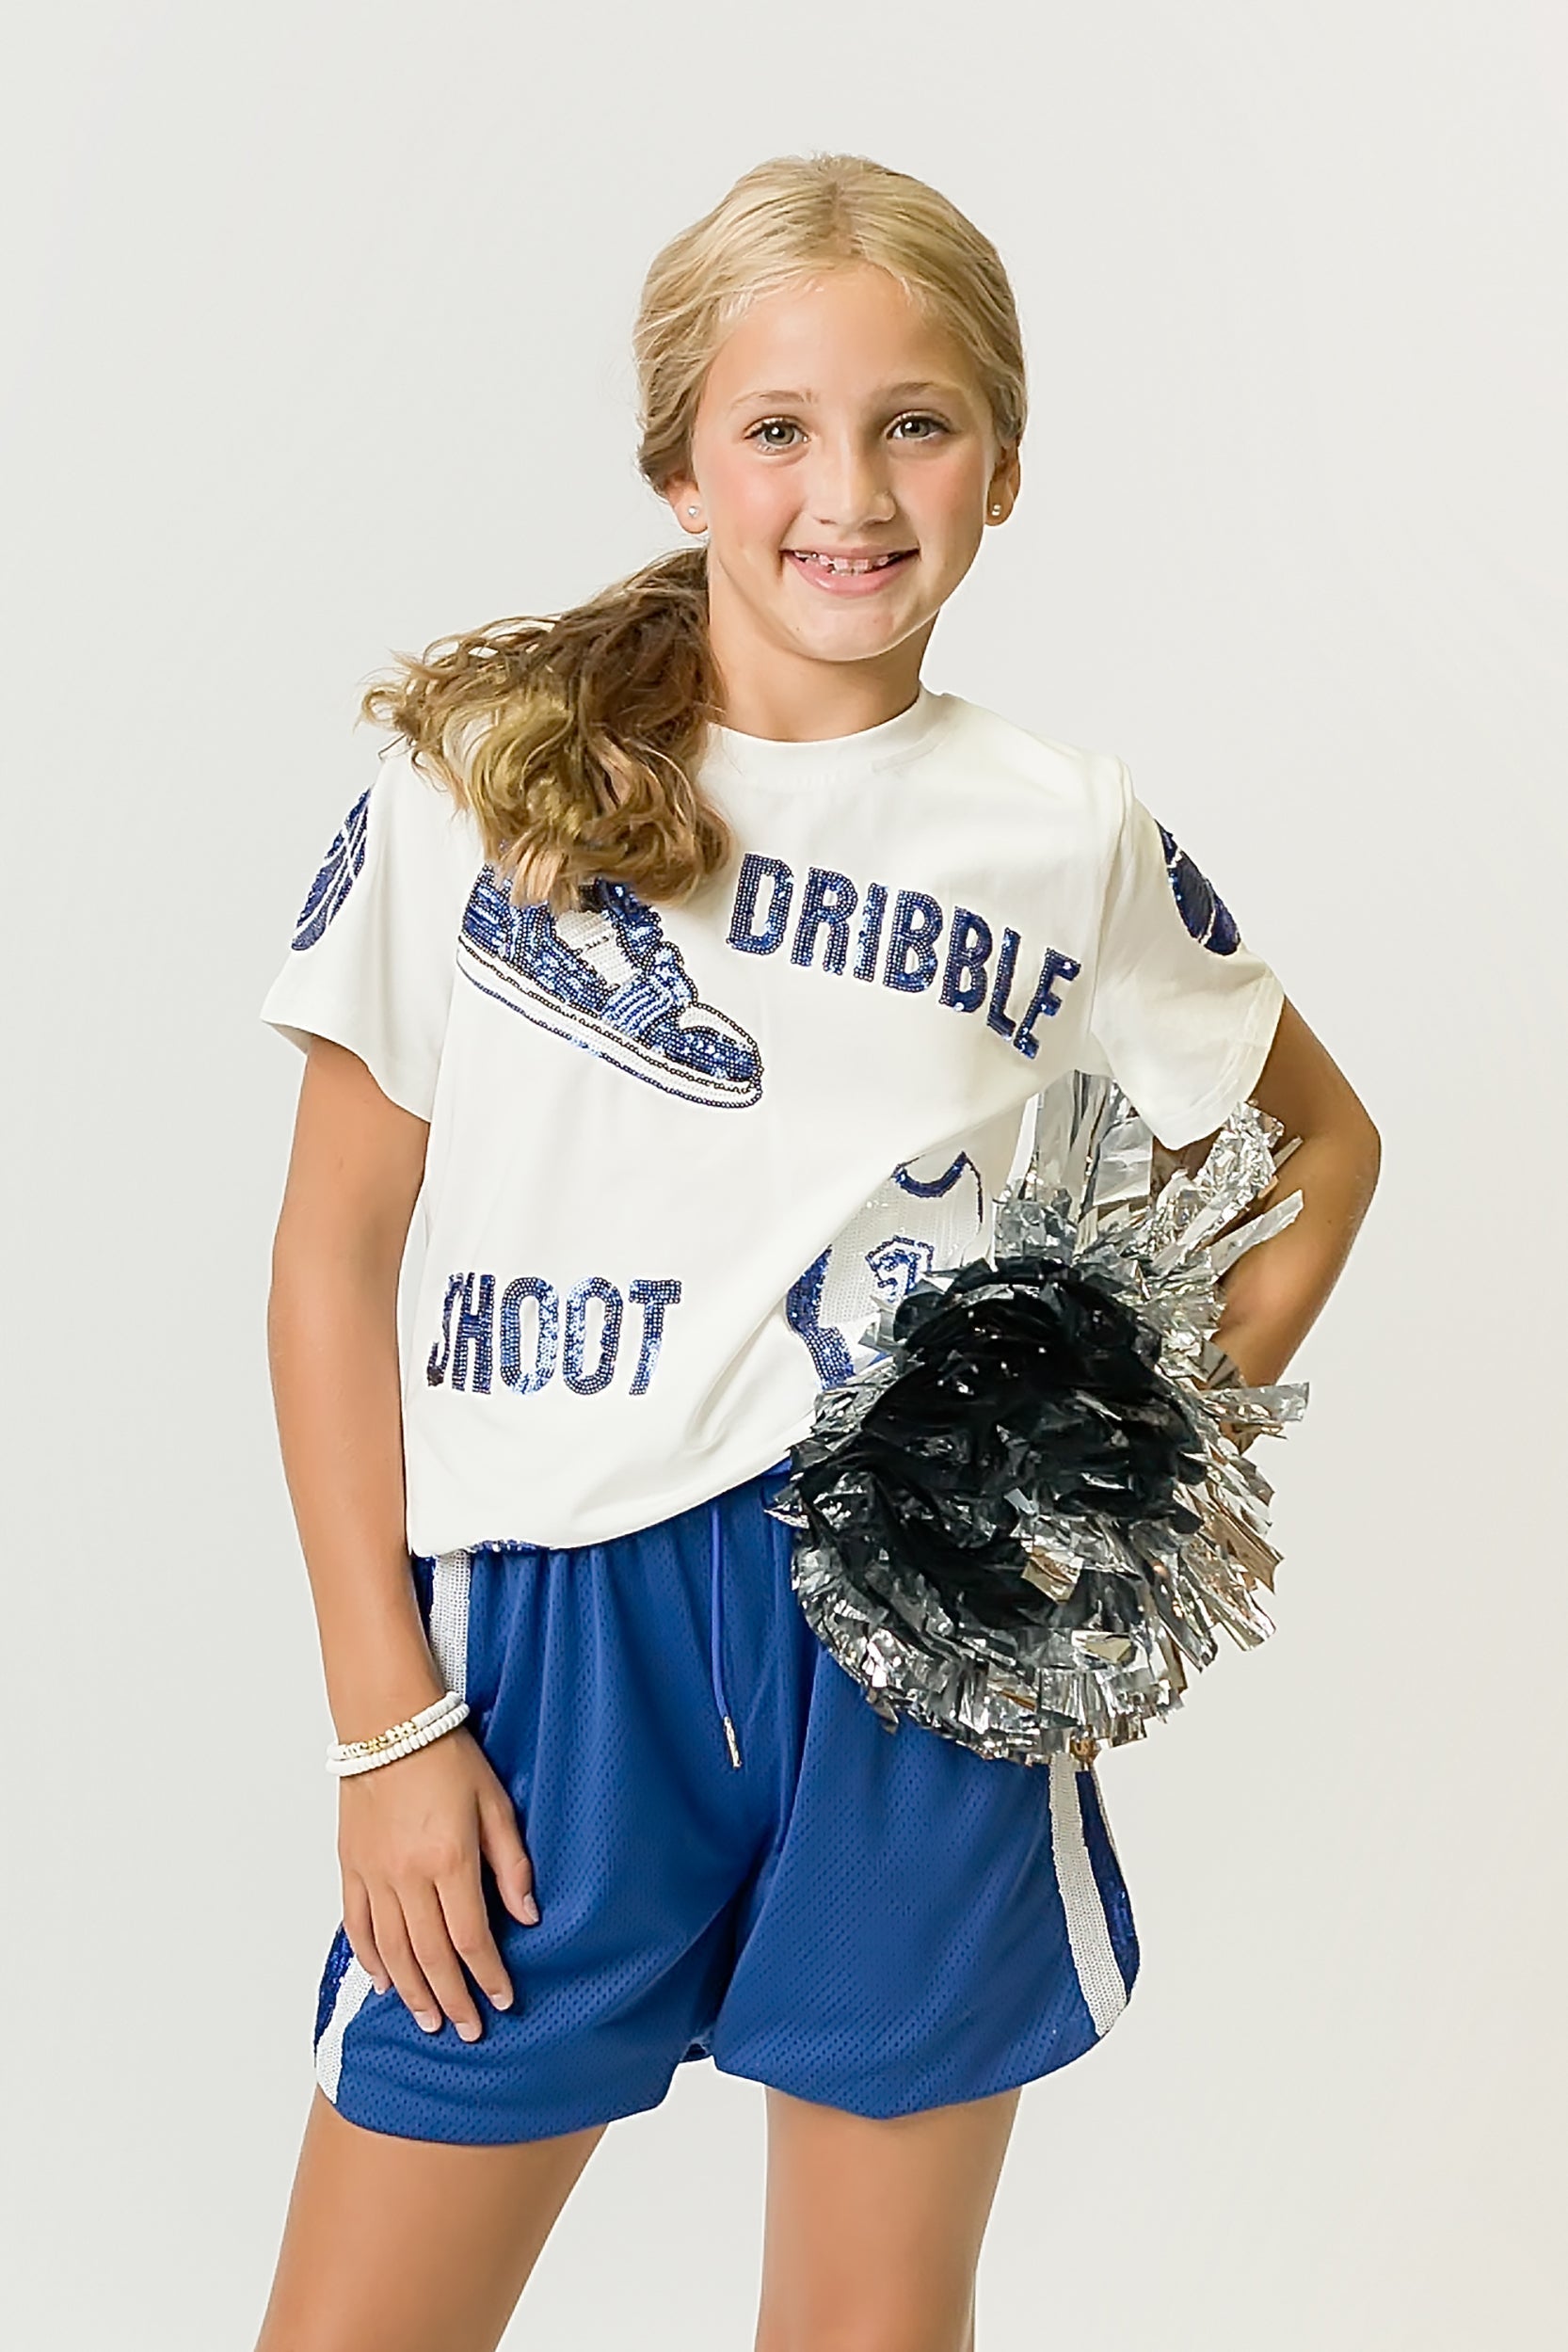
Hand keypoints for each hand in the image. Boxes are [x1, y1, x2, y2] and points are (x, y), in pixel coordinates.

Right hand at [337, 1725, 538, 2041]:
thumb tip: (528, 1916)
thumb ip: (512, 1862)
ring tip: (429, 2021)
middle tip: (467, 2030)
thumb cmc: (448, 1757)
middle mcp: (408, 1876)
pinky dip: (371, 1959)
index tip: (503, 2001)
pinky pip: (358, 1926)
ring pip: (391, 1951)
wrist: (388, 1724)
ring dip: (412, 1992)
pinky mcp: (350, 1867)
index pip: (471, 1938)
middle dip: (452, 1999)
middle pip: (430, 1956)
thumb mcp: (495, 1803)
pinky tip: (385, 1983)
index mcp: (450, 1859)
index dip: (488, 1976)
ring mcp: (374, 1874)